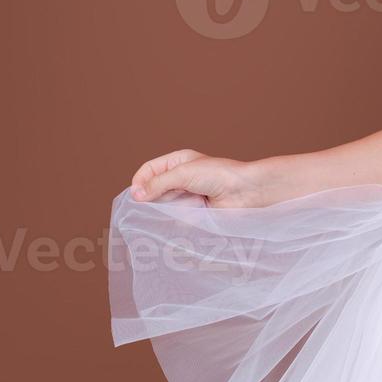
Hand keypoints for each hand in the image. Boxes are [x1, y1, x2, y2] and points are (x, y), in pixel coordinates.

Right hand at [129, 149, 266, 207]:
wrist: (246, 192)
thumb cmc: (218, 175)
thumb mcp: (183, 174)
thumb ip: (158, 184)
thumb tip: (135, 195)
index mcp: (177, 162)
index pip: (148, 171)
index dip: (139, 182)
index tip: (137, 196)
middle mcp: (180, 178)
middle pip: (153, 190)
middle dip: (153, 197)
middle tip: (159, 203)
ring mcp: (187, 195)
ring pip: (163, 205)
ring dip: (166, 209)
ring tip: (177, 209)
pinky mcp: (194, 211)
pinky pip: (176, 217)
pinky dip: (176, 219)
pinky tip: (181, 218)